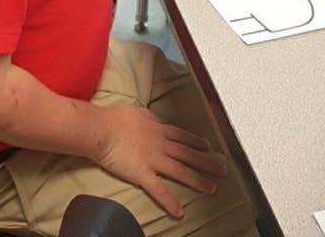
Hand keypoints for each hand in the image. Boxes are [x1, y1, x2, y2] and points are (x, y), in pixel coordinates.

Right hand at [94, 104, 226, 217]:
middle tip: (222, 170)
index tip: (209, 147)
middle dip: (207, 162)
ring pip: (181, 171)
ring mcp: (153, 160)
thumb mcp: (138, 111)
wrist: (101, 129)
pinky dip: (170, 202)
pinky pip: (159, 190)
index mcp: (159, 129)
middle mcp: (160, 144)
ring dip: (198, 180)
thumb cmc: (115, 118)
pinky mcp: (142, 174)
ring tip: (212, 189)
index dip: (198, 143)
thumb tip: (156, 120)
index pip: (183, 137)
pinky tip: (180, 212)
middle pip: (189, 154)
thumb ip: (150, 118)